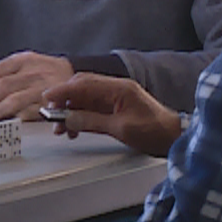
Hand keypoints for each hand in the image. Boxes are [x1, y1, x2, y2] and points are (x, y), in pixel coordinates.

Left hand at [0, 51, 73, 120]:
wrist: (76, 76)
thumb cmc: (44, 72)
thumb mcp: (24, 65)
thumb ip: (2, 75)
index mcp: (22, 61)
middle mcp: (32, 72)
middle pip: (2, 86)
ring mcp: (43, 88)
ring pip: (16, 99)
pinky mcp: (53, 103)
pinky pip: (33, 112)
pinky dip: (20, 116)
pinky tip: (11, 121)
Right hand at [42, 74, 182, 157]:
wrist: (174, 137)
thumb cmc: (154, 131)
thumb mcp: (120, 128)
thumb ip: (92, 121)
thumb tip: (69, 118)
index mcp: (118, 88)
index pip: (84, 84)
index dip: (63, 91)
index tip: (47, 98)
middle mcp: (116, 89)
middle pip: (82, 88)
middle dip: (64, 100)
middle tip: (51, 113)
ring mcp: (117, 98)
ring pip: (85, 99)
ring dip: (71, 111)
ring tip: (61, 128)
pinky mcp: (117, 108)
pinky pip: (93, 109)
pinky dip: (81, 116)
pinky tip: (75, 128)